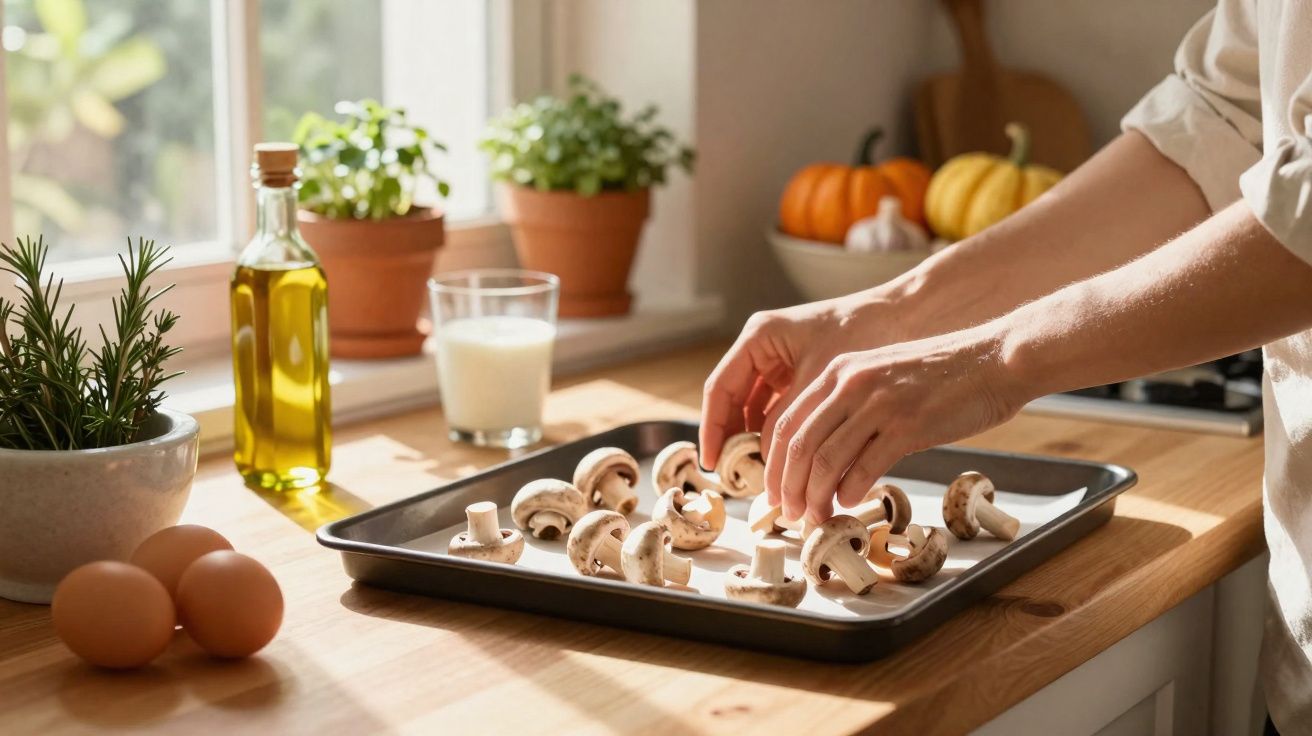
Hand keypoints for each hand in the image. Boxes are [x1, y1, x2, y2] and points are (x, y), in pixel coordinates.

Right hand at [700, 292, 908, 470]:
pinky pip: (778, 408)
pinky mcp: (800, 373)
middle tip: (738, 479)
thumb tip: (767, 463)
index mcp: (759, 337)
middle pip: (734, 401)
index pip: (720, 388)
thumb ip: (787, 420)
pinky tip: (786, 461)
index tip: (711, 464)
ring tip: (763, 476)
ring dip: (757, 441)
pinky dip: (779, 433)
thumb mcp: (820, 382)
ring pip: (755, 409)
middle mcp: (763, 347)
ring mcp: (780, 360)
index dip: (713, 429)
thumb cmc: (864, 334)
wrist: (907, 316)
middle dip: (735, 440)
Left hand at [765, 326, 1029, 522]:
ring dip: (815, 496)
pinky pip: (865, 466)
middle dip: (788, 487)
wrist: (995, 360)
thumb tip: (826, 459)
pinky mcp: (908, 424)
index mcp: (838, 372)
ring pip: (826, 459)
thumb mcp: (881, 379)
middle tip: (788, 515)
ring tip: (816, 518)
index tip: (776, 492)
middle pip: (799, 445)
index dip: (775, 465)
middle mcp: (851, 384)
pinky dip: (851, 491)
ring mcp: (878, 403)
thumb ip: (851, 408)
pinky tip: (850, 503)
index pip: (787, 423)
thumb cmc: (942, 375)